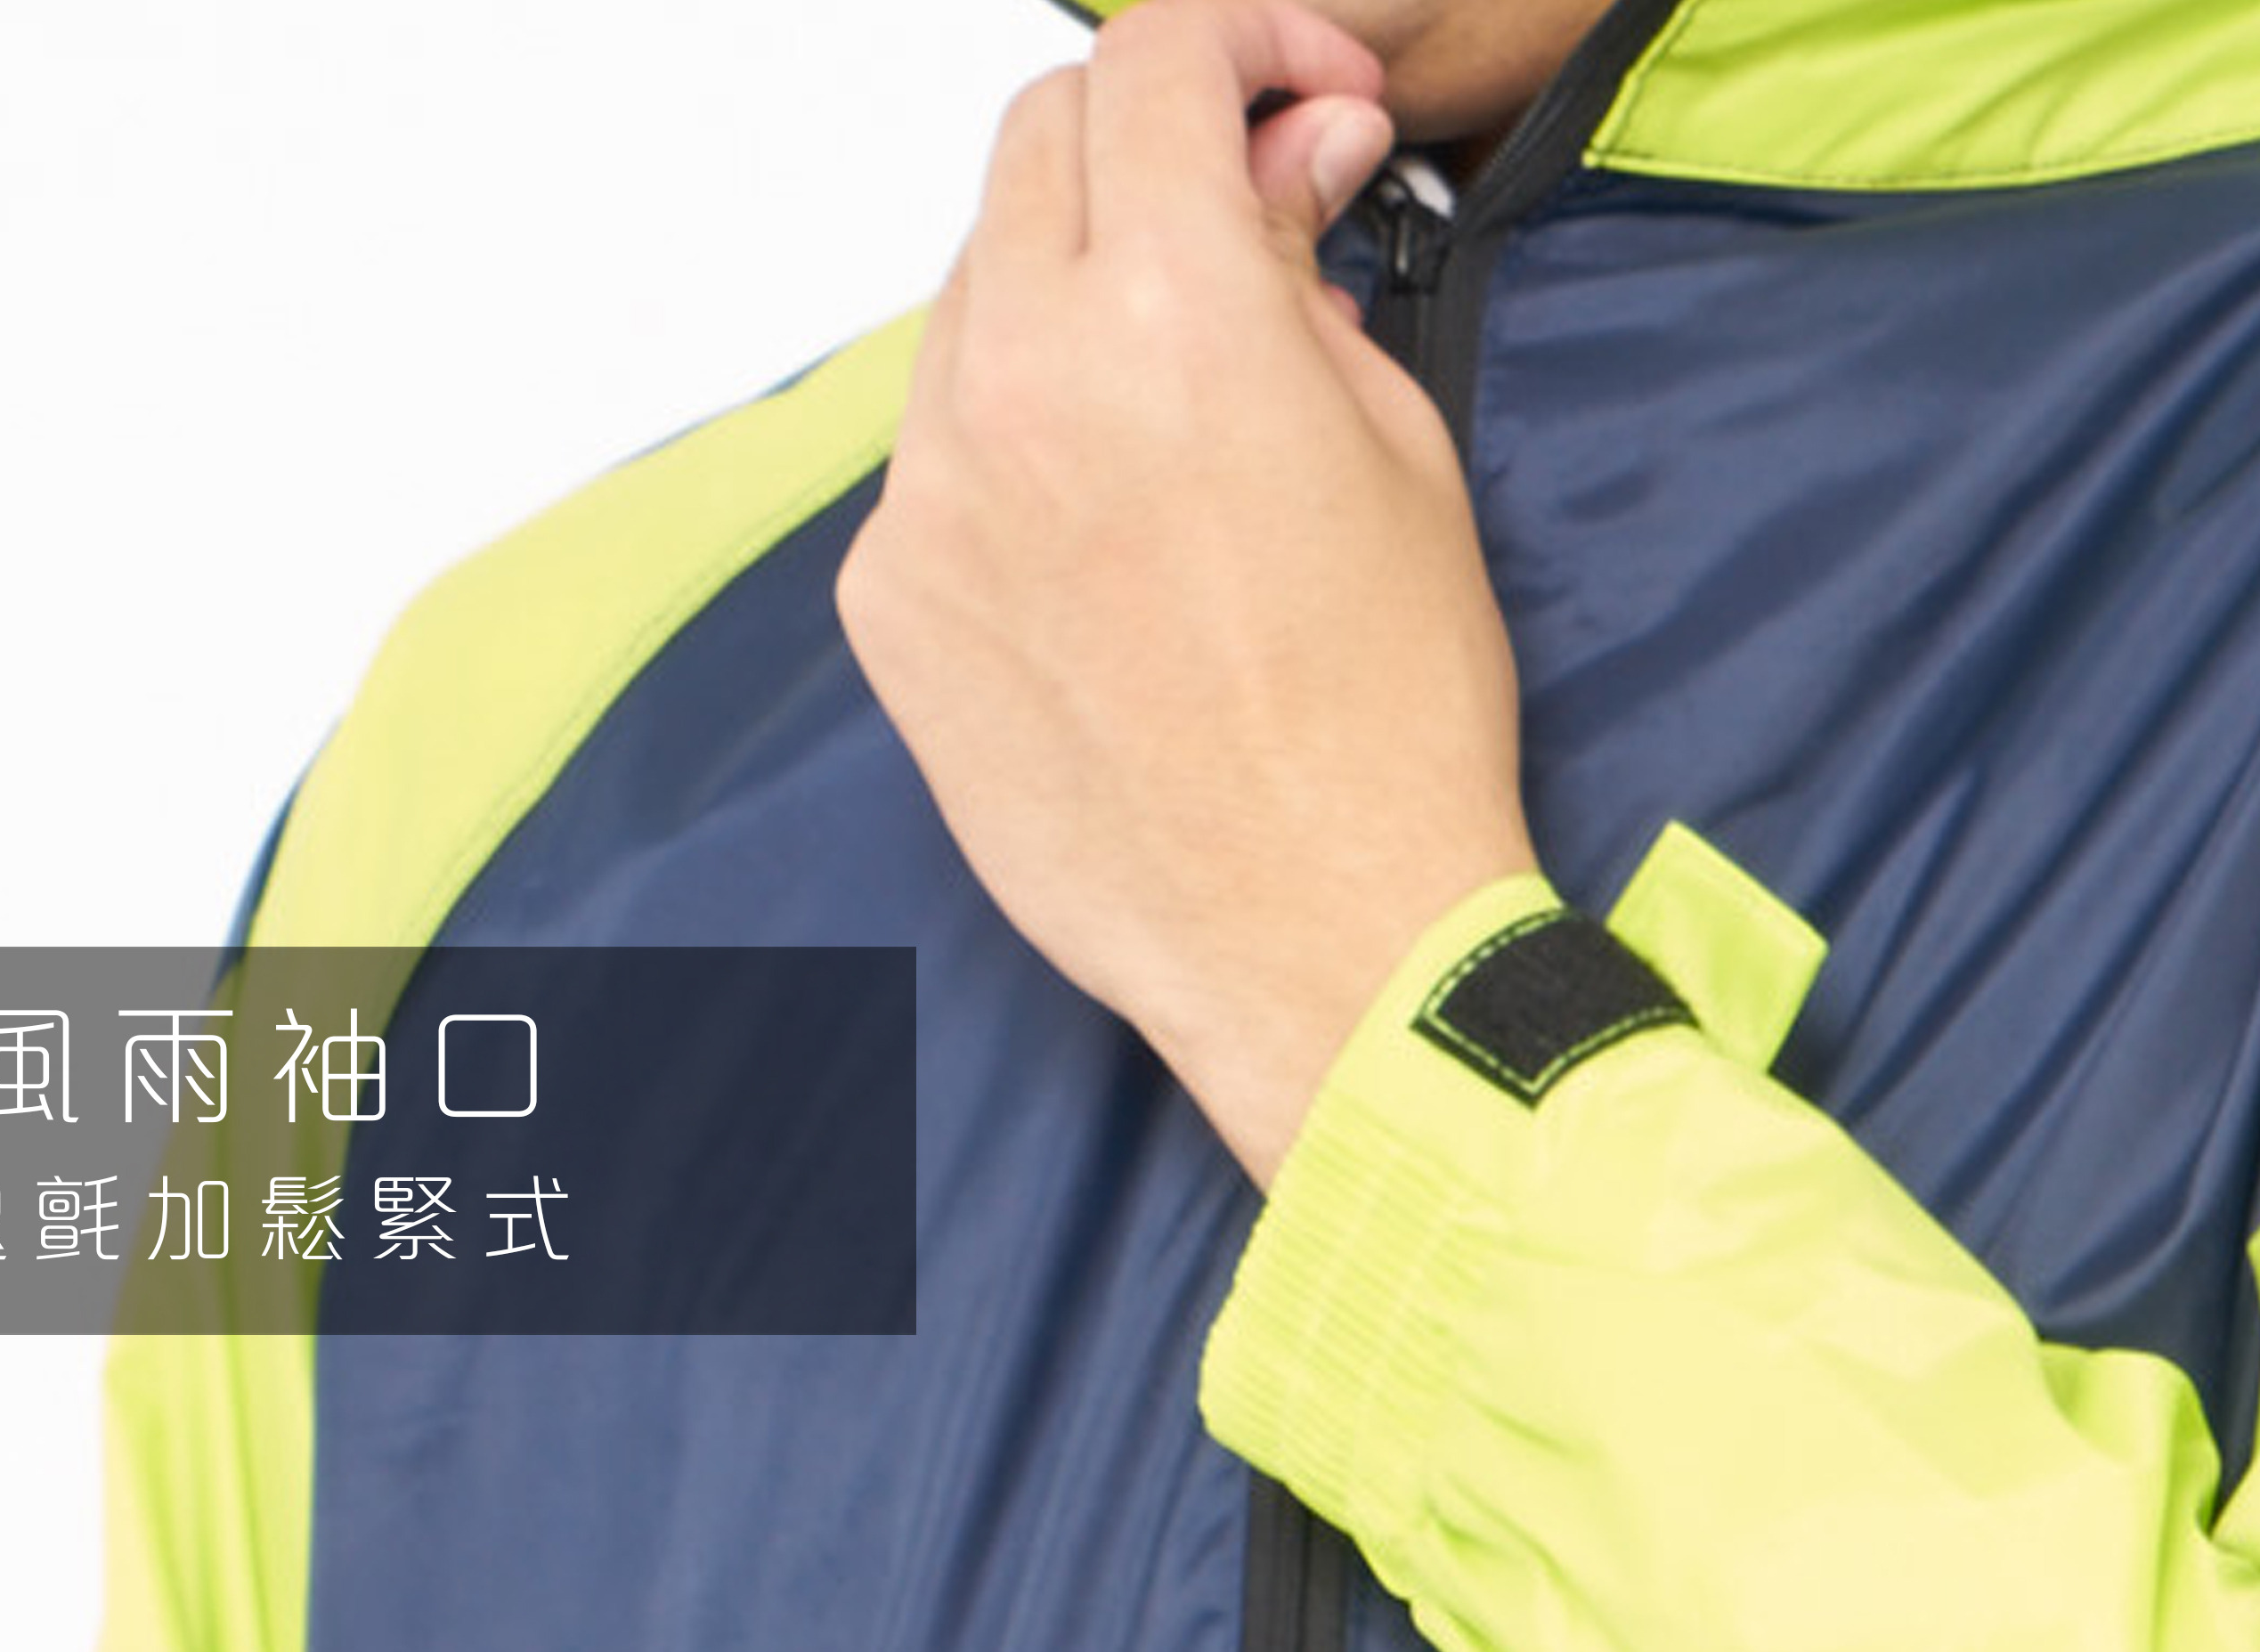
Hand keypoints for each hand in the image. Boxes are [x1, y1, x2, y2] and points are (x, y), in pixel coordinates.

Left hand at [837, 0, 1536, 1185]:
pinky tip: (1098, 511)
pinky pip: (933, 442)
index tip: (1292, 97)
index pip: (1151, 61)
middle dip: (1145, 140)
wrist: (1311, 931)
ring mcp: (927, 491)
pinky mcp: (887, 595)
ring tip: (1174, 385)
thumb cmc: (1389, 716)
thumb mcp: (1396, 447)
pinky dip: (1011, 423)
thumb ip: (1308, 267)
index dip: (1242, 43)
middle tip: (1235, 211)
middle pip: (1037, 147)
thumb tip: (1289, 153)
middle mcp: (1016, 379)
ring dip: (1068, 283)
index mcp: (1170, 315)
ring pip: (969, 292)